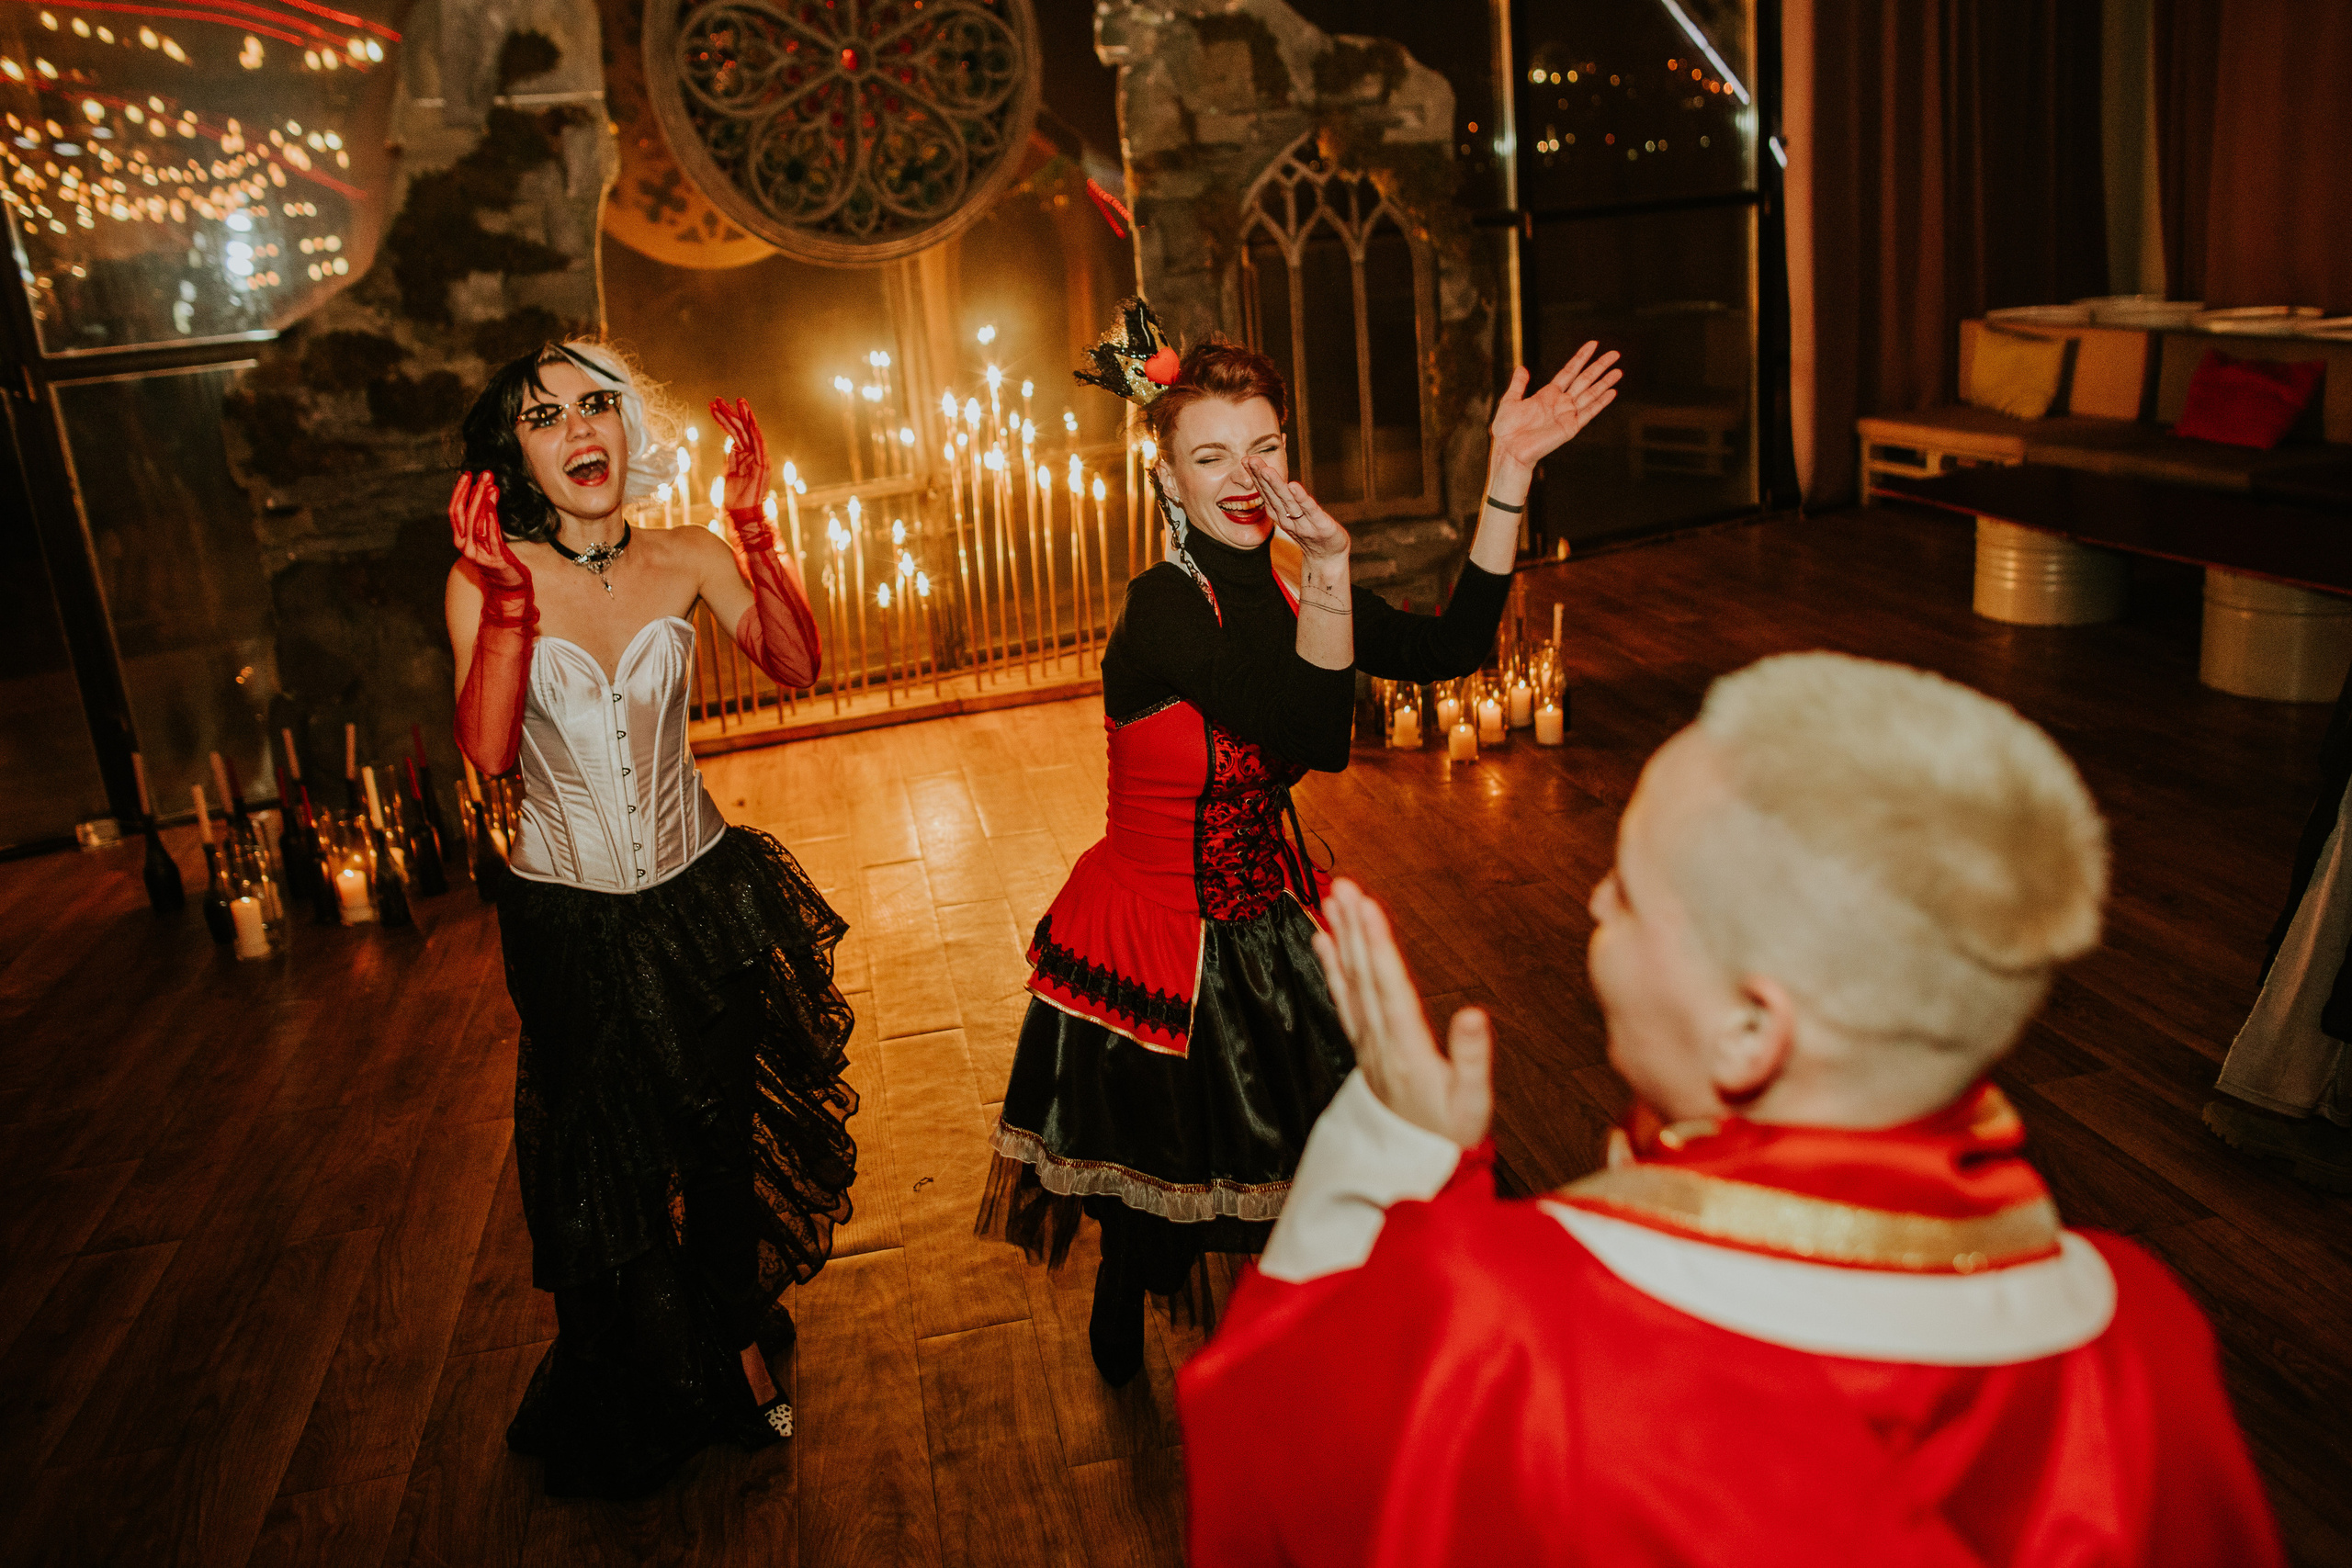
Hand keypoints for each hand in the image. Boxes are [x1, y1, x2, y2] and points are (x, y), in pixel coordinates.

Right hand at [448, 471, 527, 594]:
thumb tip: (483, 492)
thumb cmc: (497, 558)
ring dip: (483, 499)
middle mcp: (465, 546)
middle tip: (483, 474)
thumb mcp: (485, 537)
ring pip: (477, 522)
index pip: (455, 512)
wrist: (508, 585)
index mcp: (461, 540)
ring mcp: (478, 553)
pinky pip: (491, 533)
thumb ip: (481, 519)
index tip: (467, 475)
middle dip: (473, 492)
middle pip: (464, 514)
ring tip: (490, 483)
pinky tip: (492, 500)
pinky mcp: (494, 558)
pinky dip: (490, 515)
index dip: (459, 492)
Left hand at [710, 396, 770, 519]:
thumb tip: (730, 445)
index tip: (712, 407)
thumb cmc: (735, 499)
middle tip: (717, 399)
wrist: (743, 514)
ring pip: (750, 433)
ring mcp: (758, 458)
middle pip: (740, 429)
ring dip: (744, 416)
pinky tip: (749, 420)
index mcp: (743, 456)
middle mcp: (752, 454)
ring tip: (737, 401)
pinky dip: (754, 432)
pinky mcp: (763, 465)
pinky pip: (759, 445)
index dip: (723, 420)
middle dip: (729, 413)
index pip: (733, 433)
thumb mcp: (730, 474)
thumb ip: (731, 459)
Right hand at [1242, 455, 1348, 564]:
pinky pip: (1309, 509)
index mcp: (1281, 513)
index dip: (1256, 476)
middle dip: (1261, 476)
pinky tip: (1293, 486)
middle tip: (1251, 460)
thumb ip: (1282, 498)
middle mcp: (1288, 517)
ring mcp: (1303, 522)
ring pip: (1287, 501)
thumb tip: (1267, 479)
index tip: (1246, 460)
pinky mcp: (1320, 524)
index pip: (1267, 492)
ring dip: (1276, 485)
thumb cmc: (1311, 532)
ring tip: (1266, 470)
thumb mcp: (1293, 513)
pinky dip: (1301, 498)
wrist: (1327, 557)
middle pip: (1273, 494)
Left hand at [1310, 878, 1493, 1148]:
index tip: (1368, 906)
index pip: (1390, 987)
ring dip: (1341, 939)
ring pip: (1351, 983)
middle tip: (1343, 885)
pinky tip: (1323, 940)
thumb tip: (1472, 1014)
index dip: (1378, 944)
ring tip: (1330, 901)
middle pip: (1364, 976)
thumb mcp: (1473, 1102)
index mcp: (1407, 1049)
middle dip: (1355, 928)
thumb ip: (1472, 1058)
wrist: (1416, 1167)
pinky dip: (1332, 968)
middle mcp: (1380, 1041)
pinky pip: (1343, 1000)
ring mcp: (1368, 1042)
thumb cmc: (1451, 1133)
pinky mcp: (1364, 1045)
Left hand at [1489, 342, 1621, 471]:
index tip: (1593, 344)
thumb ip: (1519, 384)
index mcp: (1548, 394)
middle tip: (1615, 354)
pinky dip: (1600, 403)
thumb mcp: (1510, 401)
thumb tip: (1522, 368)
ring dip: (1605, 382)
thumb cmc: (1507, 429)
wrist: (1509, 449)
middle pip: (1584, 379)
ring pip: (1590, 394)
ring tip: (1618, 371)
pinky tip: (1612, 392)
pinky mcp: (1570, 428)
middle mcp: (1561, 403)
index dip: (1581, 358)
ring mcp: (1567, 415)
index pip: (1569, 371)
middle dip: (1599, 366)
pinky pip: (1589, 413)